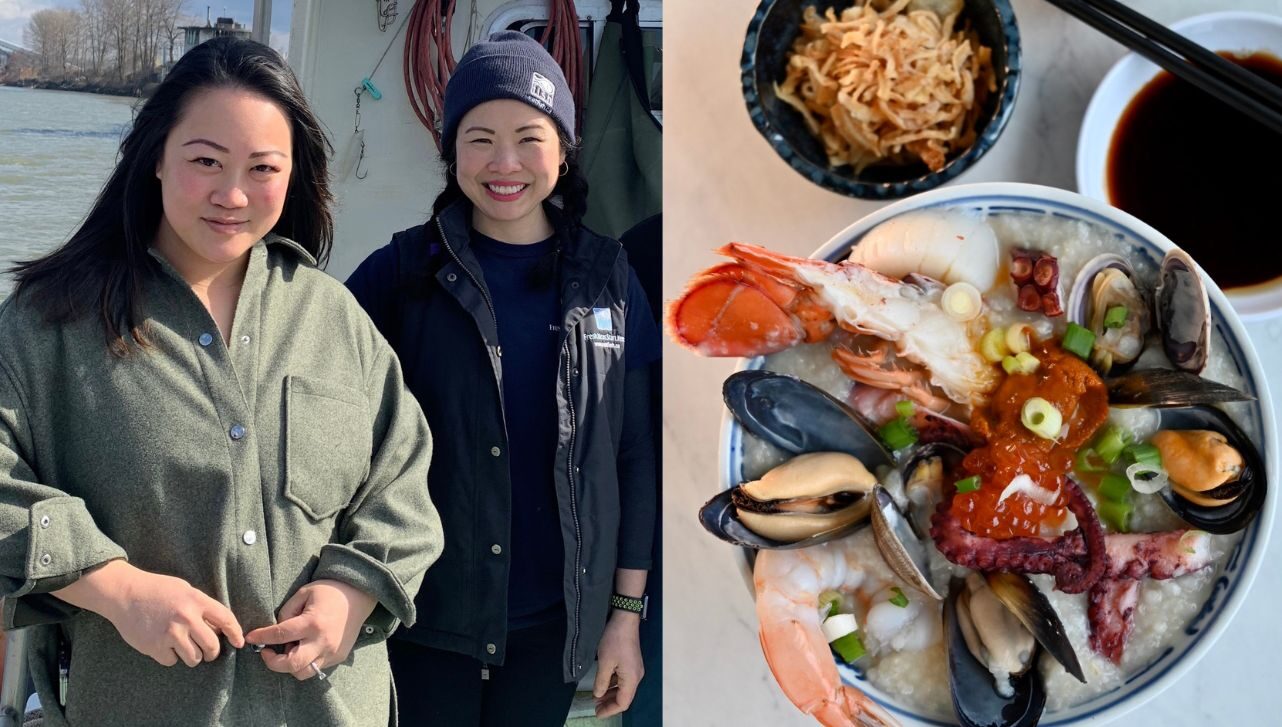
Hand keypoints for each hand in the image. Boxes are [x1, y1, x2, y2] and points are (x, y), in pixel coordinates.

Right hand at [53, 560, 243, 666]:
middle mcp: (186, 618)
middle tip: (209, 652)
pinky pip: (172, 661)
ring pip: (194, 658)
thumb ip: (201, 606)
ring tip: (185, 648)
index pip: (226, 619)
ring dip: (193, 656)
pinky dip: (170, 657)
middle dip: (213, 652)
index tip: (239, 642)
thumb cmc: (156, 589)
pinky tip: (164, 646)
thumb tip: (217, 627)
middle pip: (212, 646)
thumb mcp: (184, 590)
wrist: (124, 593)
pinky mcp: (155, 647)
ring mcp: (170, 634)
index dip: (235, 633)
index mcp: (196, 601)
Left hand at [244, 579, 376, 679]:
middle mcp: (322, 641)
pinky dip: (306, 662)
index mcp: (312, 623)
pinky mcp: (338, 657)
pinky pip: (316, 667)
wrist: (358, 597)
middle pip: (291, 665)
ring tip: (289, 650)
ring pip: (304, 673)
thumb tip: (277, 631)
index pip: (280, 635)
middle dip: (273, 663)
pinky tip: (305, 648)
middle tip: (267, 652)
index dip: (261, 638)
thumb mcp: (304, 593)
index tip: (251, 638)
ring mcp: (332, 652)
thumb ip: (287, 612)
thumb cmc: (329, 591)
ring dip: (290, 666)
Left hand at [593, 611, 643, 717]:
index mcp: (632, 679)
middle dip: (609, 703)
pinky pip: (623, 679)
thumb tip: (598, 695)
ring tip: (597, 696)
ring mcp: (635, 669)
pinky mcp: (632, 662)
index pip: (623, 703)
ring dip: (611, 693)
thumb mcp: (605, 663)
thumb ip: (601, 682)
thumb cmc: (615, 640)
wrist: (625, 618)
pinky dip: (613, 684)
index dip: (610, 710)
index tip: (597, 713)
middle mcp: (636, 676)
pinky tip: (603, 683)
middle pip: (624, 696)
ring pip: (624, 688)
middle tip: (594, 706)